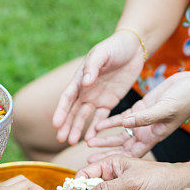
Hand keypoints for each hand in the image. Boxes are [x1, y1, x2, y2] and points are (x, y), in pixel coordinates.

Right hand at [52, 30, 145, 144]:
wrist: (133, 48)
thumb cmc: (115, 47)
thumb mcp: (103, 53)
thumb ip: (93, 67)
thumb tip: (84, 82)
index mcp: (80, 79)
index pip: (67, 98)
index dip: (61, 111)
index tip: (56, 124)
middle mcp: (85, 90)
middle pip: (72, 111)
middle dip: (66, 125)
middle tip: (61, 139)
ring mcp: (96, 97)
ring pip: (84, 116)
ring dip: (77, 129)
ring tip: (71, 142)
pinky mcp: (109, 102)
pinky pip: (101, 118)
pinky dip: (95, 129)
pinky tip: (90, 139)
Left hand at [86, 70, 189, 157]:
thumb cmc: (185, 100)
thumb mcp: (164, 109)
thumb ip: (145, 117)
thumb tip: (125, 123)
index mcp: (153, 137)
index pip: (132, 155)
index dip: (116, 163)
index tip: (100, 170)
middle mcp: (146, 133)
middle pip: (122, 148)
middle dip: (106, 155)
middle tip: (88, 162)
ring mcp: (142, 122)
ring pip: (120, 135)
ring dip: (105, 139)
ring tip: (88, 142)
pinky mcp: (140, 110)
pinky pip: (121, 119)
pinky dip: (109, 122)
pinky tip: (96, 125)